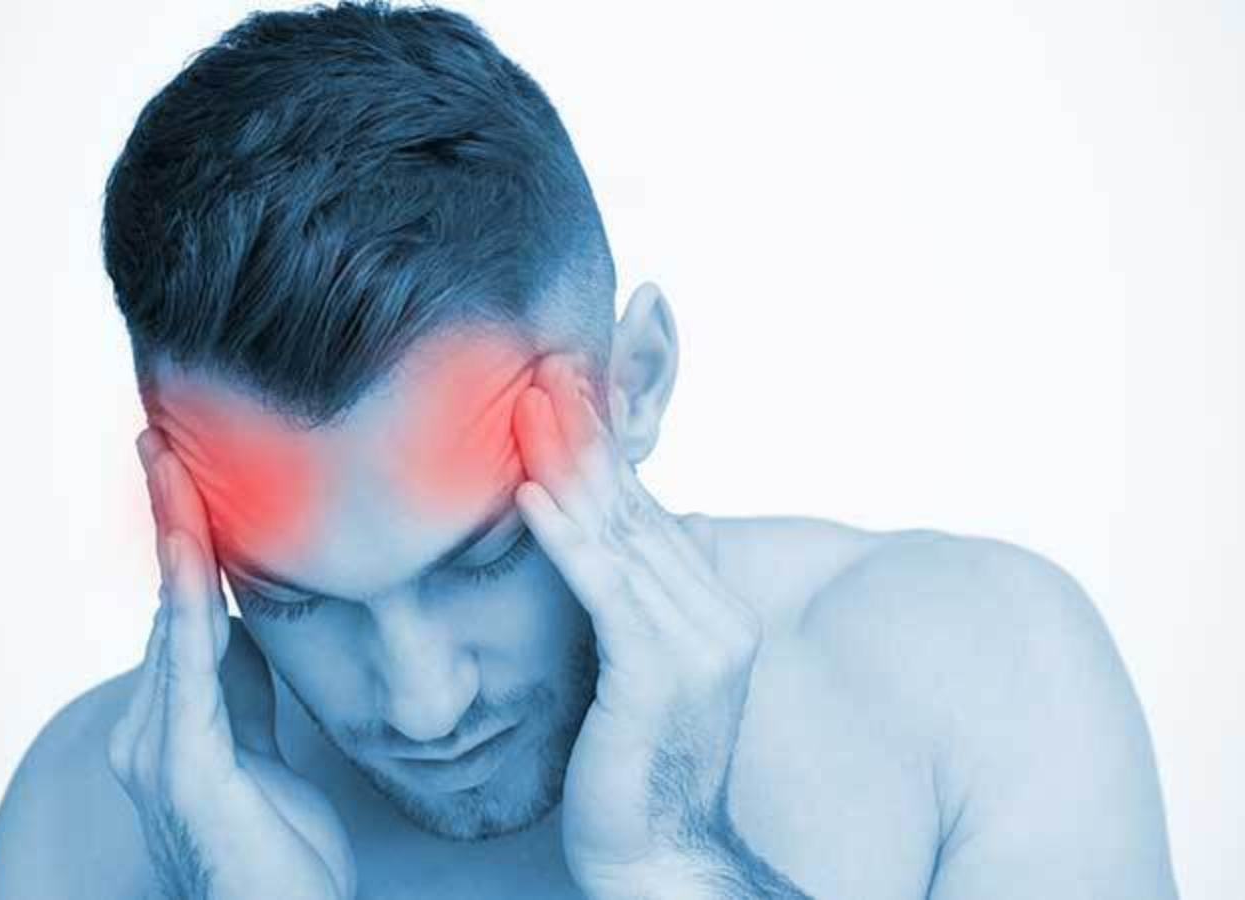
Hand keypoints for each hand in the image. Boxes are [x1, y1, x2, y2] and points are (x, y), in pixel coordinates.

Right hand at [107, 429, 356, 899]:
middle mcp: (150, 728)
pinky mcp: (183, 772)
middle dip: (166, 520)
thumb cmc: (277, 860)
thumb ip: (245, 696)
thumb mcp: (265, 755)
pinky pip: (188, 671)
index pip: (180, 611)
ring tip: (168, 468)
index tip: (180, 473)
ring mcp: (157, 749)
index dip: (183, 540)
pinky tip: (193, 552)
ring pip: (170, 620)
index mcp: (174, 722)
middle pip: (165, 601)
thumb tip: (241, 630)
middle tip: (159, 442)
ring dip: (172, 539)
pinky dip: (189, 605)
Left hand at [512, 355, 766, 897]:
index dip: (605, 450)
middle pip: (637, 509)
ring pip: (620, 536)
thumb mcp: (643, 674)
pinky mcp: (657, 676)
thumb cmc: (638, 772)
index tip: (566, 387)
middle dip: (587, 435)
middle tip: (545, 364)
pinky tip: (529, 494)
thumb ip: (636, 608)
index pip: (650, 514)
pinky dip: (565, 538)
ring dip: (570, 465)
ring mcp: (694, 646)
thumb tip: (618, 543)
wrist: (662, 859)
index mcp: (714, 613)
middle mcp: (715, 619)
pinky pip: (604, 591)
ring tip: (528, 403)